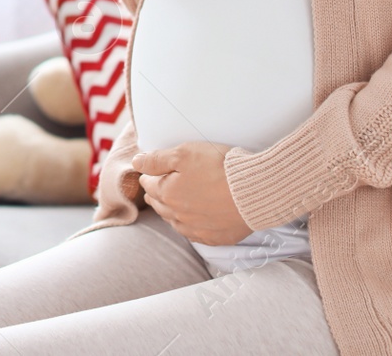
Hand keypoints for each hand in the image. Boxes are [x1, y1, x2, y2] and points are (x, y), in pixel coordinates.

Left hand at [132, 141, 252, 245]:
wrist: (255, 190)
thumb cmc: (220, 167)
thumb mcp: (185, 153)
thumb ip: (157, 159)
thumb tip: (136, 163)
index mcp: (167, 194)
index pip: (149, 185)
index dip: (148, 176)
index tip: (148, 173)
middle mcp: (178, 215)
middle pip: (160, 205)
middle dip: (155, 195)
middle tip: (153, 190)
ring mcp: (197, 229)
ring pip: (175, 222)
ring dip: (169, 213)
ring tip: (167, 206)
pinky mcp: (216, 238)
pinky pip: (195, 235)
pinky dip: (189, 227)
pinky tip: (190, 224)